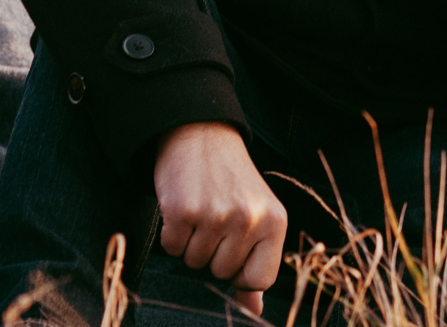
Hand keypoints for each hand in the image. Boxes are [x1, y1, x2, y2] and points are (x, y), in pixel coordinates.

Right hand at [154, 121, 286, 315]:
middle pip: (221, 274)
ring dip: (191, 243)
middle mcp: (249, 219)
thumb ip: (257, 265)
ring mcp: (216, 215)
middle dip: (213, 253)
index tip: (236, 247)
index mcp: (275, 222)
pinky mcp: (183, 211)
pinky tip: (184, 207)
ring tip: (201, 210)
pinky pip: (171, 248)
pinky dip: (172, 233)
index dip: (240, 272)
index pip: (259, 280)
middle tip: (216, 218)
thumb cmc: (232, 182)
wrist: (201, 136)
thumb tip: (255, 311)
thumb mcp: (258, 216)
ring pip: (194, 263)